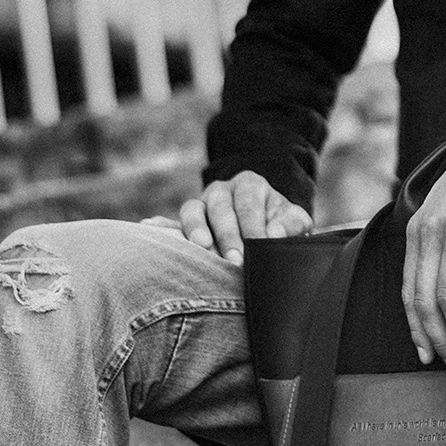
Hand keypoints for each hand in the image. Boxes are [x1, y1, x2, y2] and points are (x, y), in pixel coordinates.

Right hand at [143, 171, 311, 265]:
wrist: (266, 226)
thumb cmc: (282, 227)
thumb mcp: (296, 222)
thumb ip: (292, 225)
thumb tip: (274, 234)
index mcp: (250, 185)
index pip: (248, 204)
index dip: (253, 226)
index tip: (258, 247)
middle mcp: (222, 190)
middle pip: (219, 207)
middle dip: (227, 235)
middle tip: (234, 261)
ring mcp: (201, 204)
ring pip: (193, 209)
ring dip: (195, 229)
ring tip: (202, 249)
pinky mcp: (187, 223)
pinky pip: (171, 222)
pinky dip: (161, 226)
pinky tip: (149, 228)